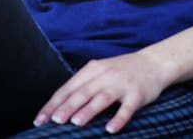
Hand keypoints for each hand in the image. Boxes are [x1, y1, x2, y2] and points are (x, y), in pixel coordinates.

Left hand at [33, 51, 165, 134]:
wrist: (153, 62)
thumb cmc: (121, 71)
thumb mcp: (100, 72)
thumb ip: (84, 85)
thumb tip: (60, 105)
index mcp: (92, 69)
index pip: (68, 88)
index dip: (53, 103)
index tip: (39, 119)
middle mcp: (104, 75)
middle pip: (82, 92)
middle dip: (66, 107)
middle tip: (53, 121)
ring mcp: (121, 84)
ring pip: (102, 98)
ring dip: (88, 110)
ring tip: (75, 122)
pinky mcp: (137, 94)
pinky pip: (126, 108)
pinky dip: (118, 119)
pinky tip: (110, 129)